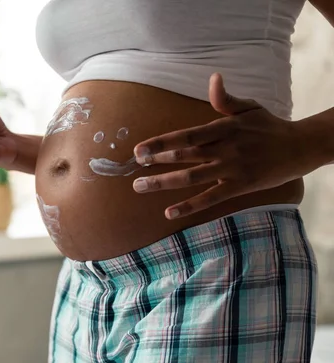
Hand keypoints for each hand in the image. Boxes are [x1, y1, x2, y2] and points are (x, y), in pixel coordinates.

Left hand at [132, 73, 316, 219]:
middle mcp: (224, 148)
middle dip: (155, 161)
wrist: (301, 147)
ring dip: (163, 182)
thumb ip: (226, 99)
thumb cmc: (270, 126)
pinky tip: (168, 212)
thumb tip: (213, 78)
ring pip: (191, 177)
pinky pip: (210, 198)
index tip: (138, 149)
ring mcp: (231, 169)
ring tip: (140, 187)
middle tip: (132, 167)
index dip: (160, 142)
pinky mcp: (240, 187)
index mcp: (223, 128)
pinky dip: (189, 206)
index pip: (185, 136)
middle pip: (183, 156)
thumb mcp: (249, 108)